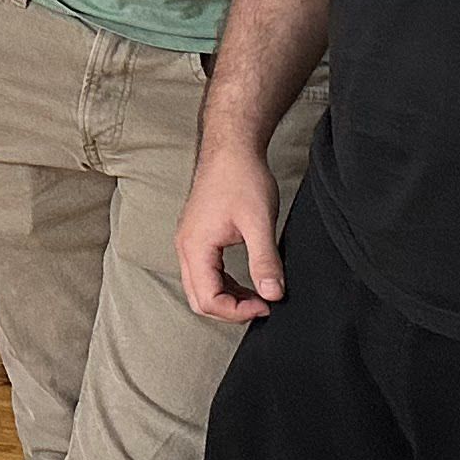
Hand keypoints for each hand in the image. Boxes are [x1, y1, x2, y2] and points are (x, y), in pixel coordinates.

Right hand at [174, 141, 284, 322]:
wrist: (231, 149)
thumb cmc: (241, 178)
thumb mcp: (259, 223)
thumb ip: (265, 261)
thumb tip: (273, 295)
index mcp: (195, 246)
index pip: (207, 299)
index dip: (238, 311)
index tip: (267, 305)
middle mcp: (185, 247)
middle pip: (198, 298)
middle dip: (230, 310)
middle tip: (262, 305)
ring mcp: (189, 241)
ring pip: (200, 287)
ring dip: (227, 298)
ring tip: (258, 295)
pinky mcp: (197, 236)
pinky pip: (204, 273)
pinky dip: (224, 284)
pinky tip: (247, 281)